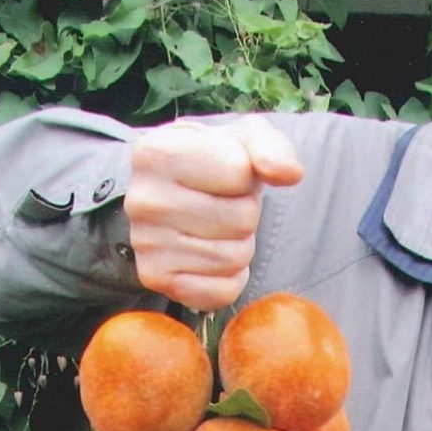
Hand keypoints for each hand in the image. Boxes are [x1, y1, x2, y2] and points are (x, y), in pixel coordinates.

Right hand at [125, 115, 302, 311]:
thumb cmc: (215, 162)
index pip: (239, 172)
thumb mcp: (245, 139)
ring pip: (234, 258)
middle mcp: (141, 199)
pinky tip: (210, 256)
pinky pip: (222, 292)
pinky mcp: (155, 279)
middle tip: (222, 204)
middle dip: (246, 212)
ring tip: (215, 227)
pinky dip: (229, 279)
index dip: (247, 175)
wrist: (176, 194)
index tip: (226, 173)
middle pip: (241, 219)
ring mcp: (144, 243)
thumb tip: (290, 173)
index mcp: (156, 153)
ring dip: (239, 245)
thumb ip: (272, 147)